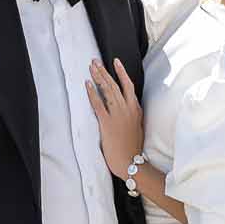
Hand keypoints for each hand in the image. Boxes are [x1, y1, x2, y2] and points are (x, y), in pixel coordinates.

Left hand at [85, 57, 143, 179]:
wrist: (131, 163)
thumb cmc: (133, 148)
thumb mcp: (137, 127)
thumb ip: (132, 115)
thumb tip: (126, 108)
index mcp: (136, 109)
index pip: (129, 86)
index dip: (121, 73)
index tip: (115, 62)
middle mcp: (128, 109)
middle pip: (116, 85)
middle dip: (105, 71)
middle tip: (95, 61)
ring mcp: (118, 115)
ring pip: (108, 90)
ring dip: (98, 77)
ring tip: (91, 67)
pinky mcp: (107, 123)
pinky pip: (98, 104)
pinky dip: (92, 93)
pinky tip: (87, 84)